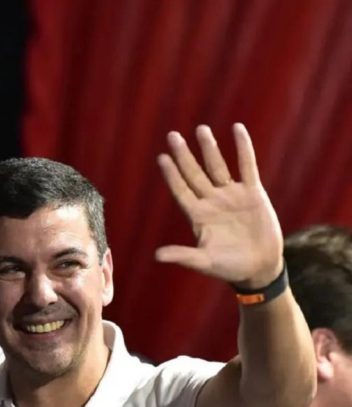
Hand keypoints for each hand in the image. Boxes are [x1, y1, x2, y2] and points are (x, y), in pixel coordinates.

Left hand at [156, 123, 282, 287]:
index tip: (162, 158)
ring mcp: (231, 196)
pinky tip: (237, 129)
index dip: (172, 175)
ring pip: (217, 166)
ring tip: (201, 129)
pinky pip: (247, 166)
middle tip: (172, 136)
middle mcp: (212, 202)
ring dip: (209, 148)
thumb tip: (157, 256)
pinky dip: (243, 148)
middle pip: (194, 173)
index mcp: (198, 216)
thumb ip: (183, 256)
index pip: (181, 190)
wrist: (259, 268)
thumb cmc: (229, 267)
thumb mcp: (204, 262)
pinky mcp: (253, 193)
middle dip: (184, 155)